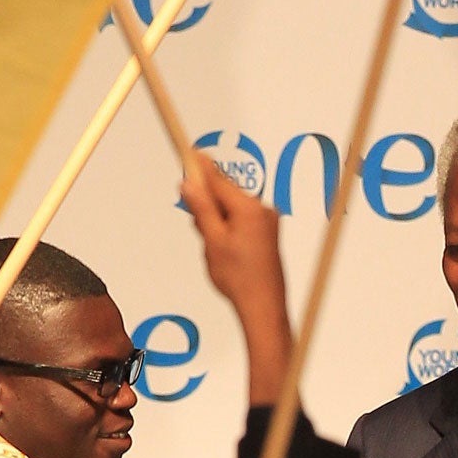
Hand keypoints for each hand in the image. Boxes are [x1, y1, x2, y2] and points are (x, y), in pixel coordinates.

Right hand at [181, 160, 290, 402]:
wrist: (263, 305)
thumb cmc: (239, 277)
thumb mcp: (213, 242)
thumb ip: (202, 210)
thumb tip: (190, 184)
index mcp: (249, 209)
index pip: (219, 180)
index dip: (201, 168)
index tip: (189, 152)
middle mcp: (262, 210)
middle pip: (225, 194)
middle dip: (207, 205)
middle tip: (199, 228)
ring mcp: (267, 221)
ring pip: (231, 209)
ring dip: (216, 221)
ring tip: (215, 250)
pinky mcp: (267, 233)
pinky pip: (241, 221)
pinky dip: (227, 229)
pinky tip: (224, 252)